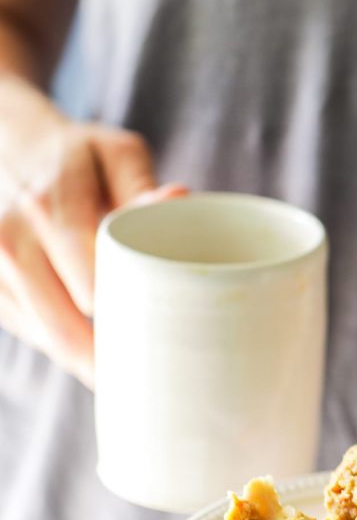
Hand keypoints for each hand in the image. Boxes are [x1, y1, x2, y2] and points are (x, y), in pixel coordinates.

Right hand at [0, 77, 185, 386]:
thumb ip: (142, 188)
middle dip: (113, 349)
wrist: (15, 149)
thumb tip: (176, 198)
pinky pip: (34, 334)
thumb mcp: (114, 157)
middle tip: (155, 369)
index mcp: (48, 203)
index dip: (131, 317)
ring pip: (49, 339)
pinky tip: (94, 343)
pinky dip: (66, 345)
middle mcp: (10, 237)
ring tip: (130, 370)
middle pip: (67, 327)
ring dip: (90, 358)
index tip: (167, 342)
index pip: (92, 283)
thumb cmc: (79, 159)